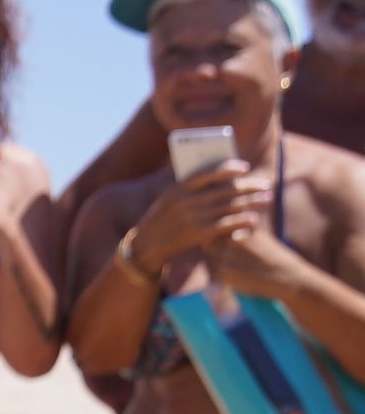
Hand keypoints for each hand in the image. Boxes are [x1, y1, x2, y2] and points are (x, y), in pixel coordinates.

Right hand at [128, 164, 270, 277]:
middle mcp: (186, 201)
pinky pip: (226, 225)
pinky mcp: (198, 234)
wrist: (146, 246)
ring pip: (229, 207)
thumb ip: (189, 189)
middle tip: (266, 185)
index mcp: (178, 189)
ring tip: (267, 199)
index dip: (228, 169)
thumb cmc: (161, 220)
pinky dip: (242, 221)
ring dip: (252, 202)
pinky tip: (255, 219)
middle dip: (249, 186)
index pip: (207, 173)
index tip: (245, 167)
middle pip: (225, 190)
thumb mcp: (168, 200)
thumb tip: (220, 178)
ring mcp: (192, 217)